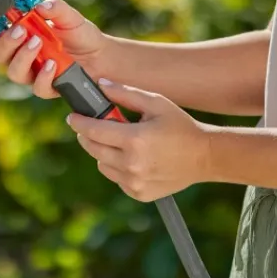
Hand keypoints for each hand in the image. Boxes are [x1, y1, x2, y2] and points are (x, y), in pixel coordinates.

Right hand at [0, 0, 106, 98]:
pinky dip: (43, 76)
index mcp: (20, 38)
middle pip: (0, 56)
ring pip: (14, 73)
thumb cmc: (80, 34)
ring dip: (23, 58)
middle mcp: (21, 57)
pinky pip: (37, 88)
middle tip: (21, 30)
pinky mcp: (47, 88)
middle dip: (7, 43)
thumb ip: (56, 8)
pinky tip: (52, 64)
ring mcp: (33, 74)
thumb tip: (40, 6)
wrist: (102, 56)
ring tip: (38, 44)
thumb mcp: (70, 17)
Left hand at [66, 80, 211, 201]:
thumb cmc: (180, 126)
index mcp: (135, 139)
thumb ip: (125, 93)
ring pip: (101, 164)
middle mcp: (132, 164)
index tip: (72, 117)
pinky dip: (117, 167)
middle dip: (87, 136)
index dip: (79, 122)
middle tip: (91, 127)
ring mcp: (135, 182)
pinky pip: (115, 178)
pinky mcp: (139, 193)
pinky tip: (132, 158)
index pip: (93, 130)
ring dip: (103, 152)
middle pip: (93, 148)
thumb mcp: (155, 103)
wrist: (204, 157)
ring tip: (119, 142)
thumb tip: (100, 84)